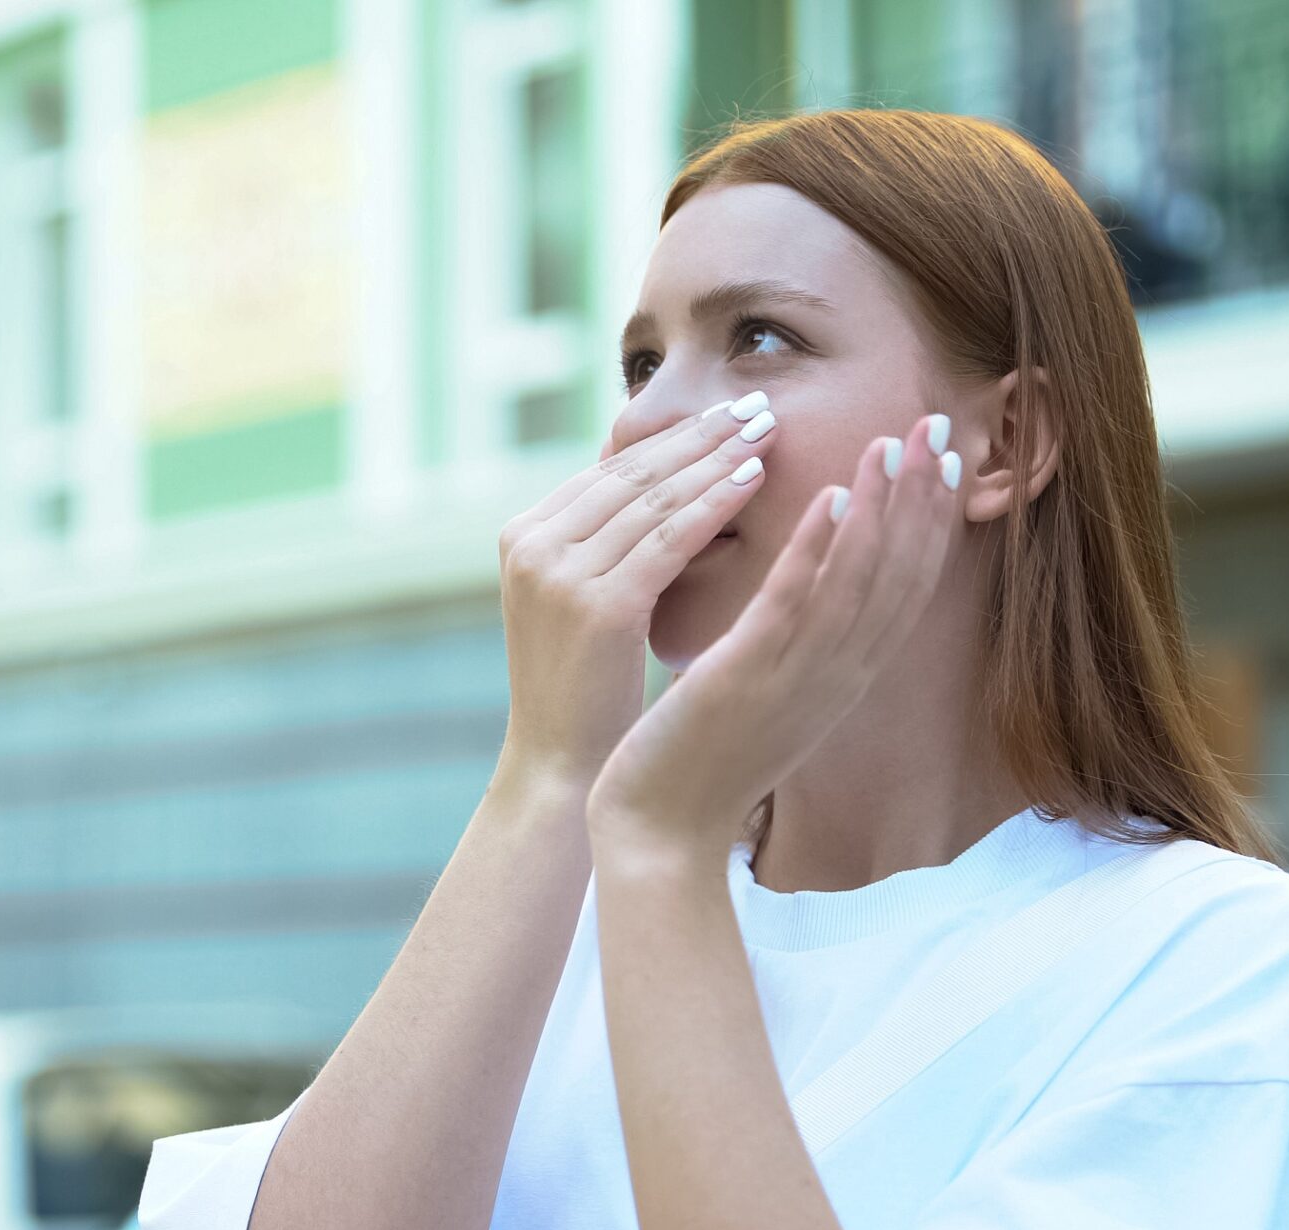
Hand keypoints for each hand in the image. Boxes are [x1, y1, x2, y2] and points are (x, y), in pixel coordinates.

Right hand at [496, 393, 780, 786]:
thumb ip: (607, 540)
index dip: (673, 438)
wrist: (560, 767)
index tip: (726, 412)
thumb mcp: (583, 598)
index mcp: (522, 534)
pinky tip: (755, 480)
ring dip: (716, 457)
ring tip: (766, 430)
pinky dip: (716, 504)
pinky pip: (669, 539)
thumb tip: (672, 479)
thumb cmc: (586, 689)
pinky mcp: (597, 604)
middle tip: (757, 404)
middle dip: (699, 434)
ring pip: (654, 498)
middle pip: (631, 473)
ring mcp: (558, 572)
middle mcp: (531, 544)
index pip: (609, 469)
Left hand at [586, 412, 964, 864]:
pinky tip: (833, 499)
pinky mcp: (747, 679)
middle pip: (899, 577)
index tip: (943, 459)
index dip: (928, 522)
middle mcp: (834, 677)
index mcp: (839, 678)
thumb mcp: (765, 693)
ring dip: (882, 509)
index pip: (902, 588)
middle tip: (941, 426)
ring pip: (858, 582)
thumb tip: (807, 591)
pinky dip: (820, 553)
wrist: (662, 833)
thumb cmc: (704, 761)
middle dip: (923, 499)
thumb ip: (794, 646)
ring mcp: (796, 678)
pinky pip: (794, 608)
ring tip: (893, 443)